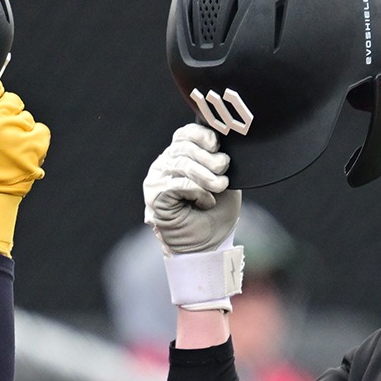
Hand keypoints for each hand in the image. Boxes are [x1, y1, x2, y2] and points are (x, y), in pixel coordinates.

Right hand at [142, 125, 244, 309]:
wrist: (208, 246)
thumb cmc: (216, 214)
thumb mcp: (225, 180)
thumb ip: (219, 160)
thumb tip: (225, 144)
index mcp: (179, 157)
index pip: (184, 134)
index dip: (201, 135)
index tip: (217, 146)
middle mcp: (164, 166)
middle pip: (184, 148)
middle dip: (209, 159)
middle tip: (224, 175)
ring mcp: (156, 181)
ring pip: (182, 165)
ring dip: (206, 176)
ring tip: (219, 187)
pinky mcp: (155, 198)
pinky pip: (177, 184)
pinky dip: (197, 191)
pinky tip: (205, 202)